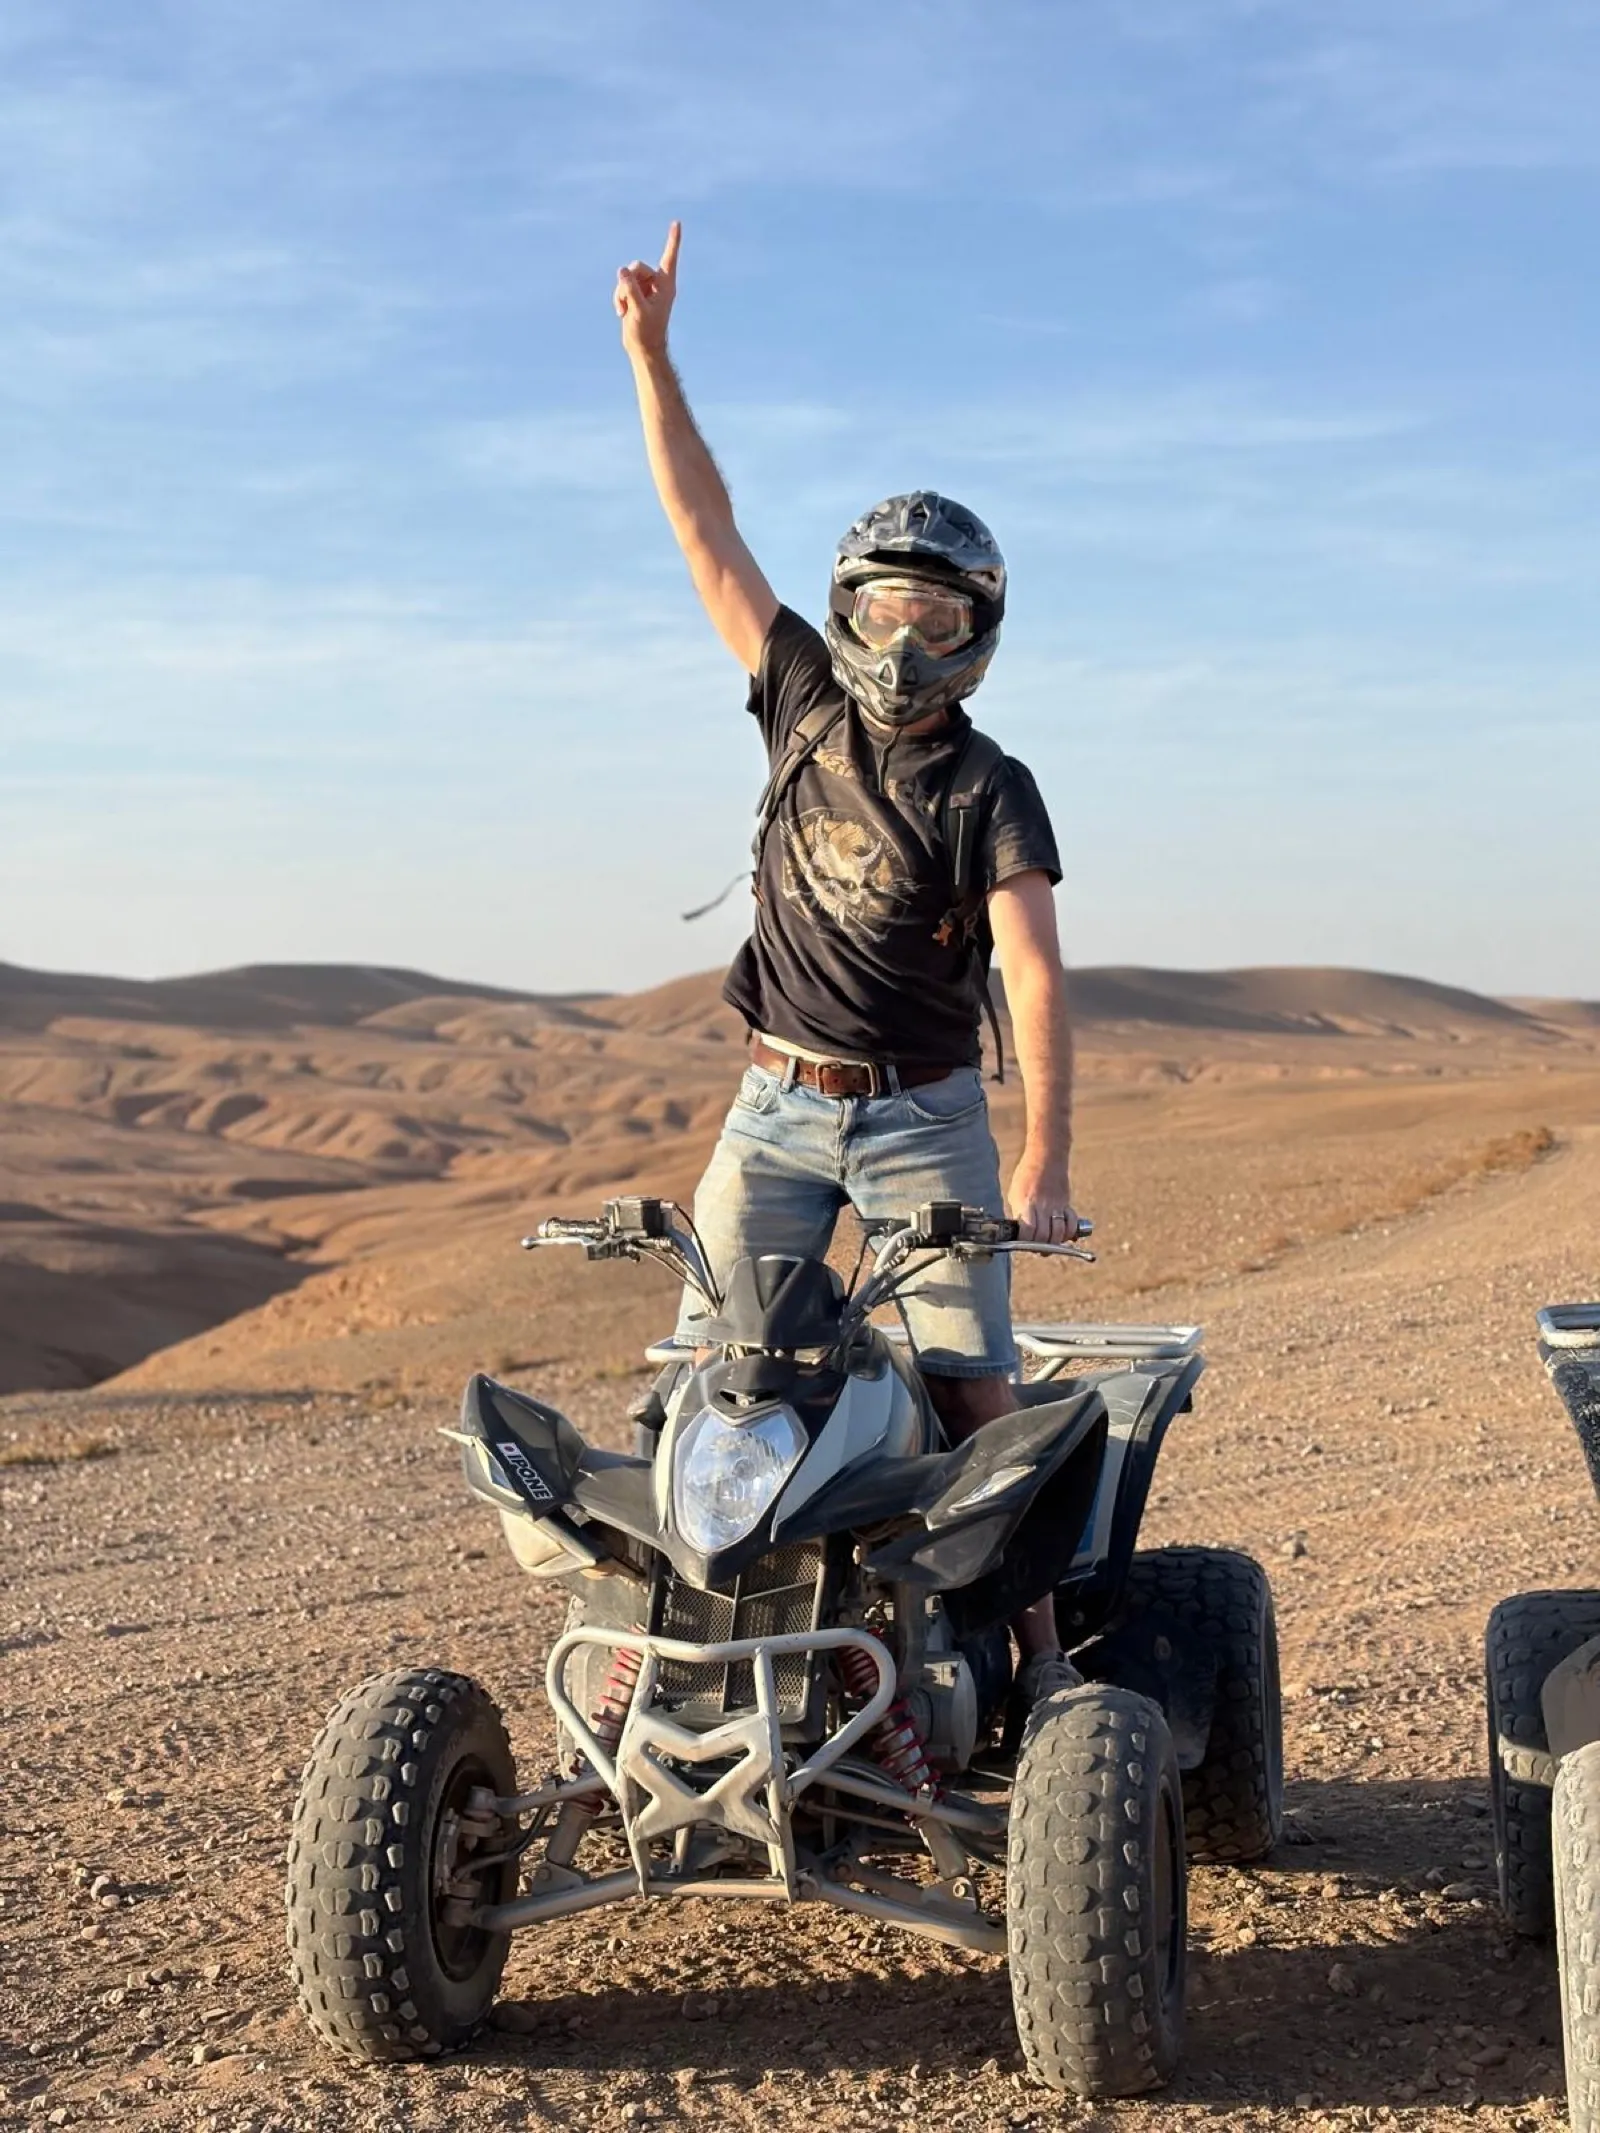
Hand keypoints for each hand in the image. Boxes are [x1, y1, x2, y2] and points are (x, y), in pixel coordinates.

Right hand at [614, 221, 680, 361]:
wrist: (643, 349)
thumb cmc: (647, 332)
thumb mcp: (638, 310)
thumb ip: (630, 289)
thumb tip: (622, 271)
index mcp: (666, 285)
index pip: (669, 258)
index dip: (673, 240)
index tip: (677, 223)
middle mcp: (657, 284)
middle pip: (637, 267)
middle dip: (628, 281)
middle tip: (627, 300)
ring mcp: (646, 289)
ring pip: (627, 277)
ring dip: (621, 292)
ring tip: (624, 310)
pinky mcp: (635, 295)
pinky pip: (622, 286)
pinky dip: (618, 298)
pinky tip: (621, 313)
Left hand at [1006, 1152, 1077, 1244]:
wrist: (1047, 1156)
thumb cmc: (1027, 1175)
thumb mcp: (1015, 1193)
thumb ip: (1018, 1213)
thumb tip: (1019, 1233)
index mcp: (1026, 1203)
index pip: (1028, 1232)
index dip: (1026, 1242)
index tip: (1023, 1242)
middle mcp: (1042, 1206)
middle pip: (1044, 1236)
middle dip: (1040, 1247)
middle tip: (1037, 1248)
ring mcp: (1056, 1205)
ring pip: (1059, 1233)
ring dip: (1054, 1243)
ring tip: (1049, 1244)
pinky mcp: (1066, 1203)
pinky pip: (1071, 1223)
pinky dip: (1069, 1232)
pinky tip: (1063, 1234)